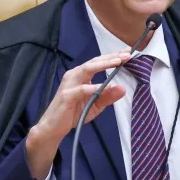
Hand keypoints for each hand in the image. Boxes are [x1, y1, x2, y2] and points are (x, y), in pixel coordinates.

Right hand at [25, 50, 129, 179]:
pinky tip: (103, 85)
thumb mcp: (95, 105)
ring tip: (117, 62)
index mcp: (81, 76)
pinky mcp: (67, 96)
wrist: (53, 127)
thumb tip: (123, 88)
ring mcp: (69, 84)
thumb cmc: (73, 113)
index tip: (127, 52)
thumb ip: (108, 96)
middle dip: (111, 57)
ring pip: (87, 70)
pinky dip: (92, 87)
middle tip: (126, 55)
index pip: (98, 62)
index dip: (112, 56)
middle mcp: (75, 76)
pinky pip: (81, 89)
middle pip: (94, 62)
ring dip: (103, 65)